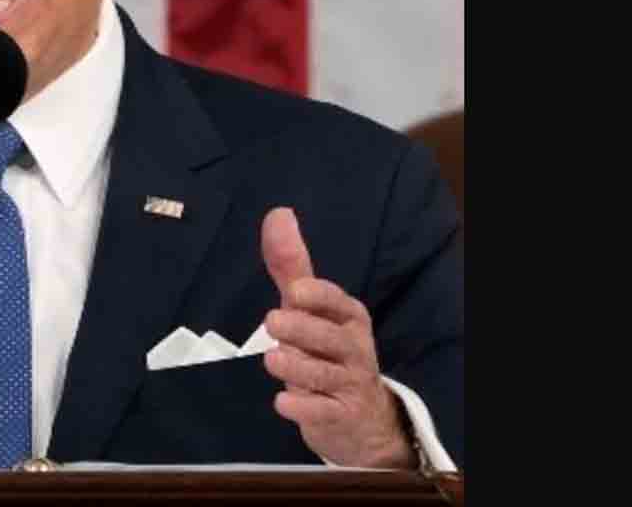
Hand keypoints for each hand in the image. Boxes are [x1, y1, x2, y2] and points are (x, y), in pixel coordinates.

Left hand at [259, 208, 414, 468]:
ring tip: (272, 358)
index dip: (318, 298)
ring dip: (296, 366)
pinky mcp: (339, 416)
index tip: (295, 292)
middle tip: (273, 321)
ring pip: (323, 374)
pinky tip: (282, 401)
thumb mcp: (310, 308)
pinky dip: (302, 407)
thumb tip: (278, 214)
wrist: (359, 416)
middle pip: (330, 338)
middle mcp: (353, 348)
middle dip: (303, 329)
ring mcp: (348, 384)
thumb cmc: (327, 349)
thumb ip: (291, 265)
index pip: (337, 303)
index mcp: (347, 317)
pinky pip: (322, 411)